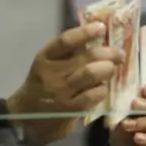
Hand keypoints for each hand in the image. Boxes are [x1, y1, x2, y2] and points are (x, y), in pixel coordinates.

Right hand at [8, 22, 123, 145]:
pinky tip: (103, 87)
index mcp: (45, 58)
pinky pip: (93, 95)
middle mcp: (52, 74)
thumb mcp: (47, 65)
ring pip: (91, 74)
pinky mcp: (70, 109)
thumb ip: (67, 54)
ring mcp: (61, 92)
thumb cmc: (41, 86)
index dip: (86, 32)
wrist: (25, 117)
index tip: (101, 27)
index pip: (66, 41)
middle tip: (119, 53)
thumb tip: (98, 40)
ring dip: (107, 69)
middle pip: (85, 58)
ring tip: (113, 67)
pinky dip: (102, 89)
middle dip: (108, 53)